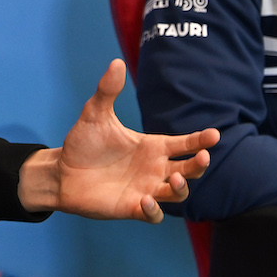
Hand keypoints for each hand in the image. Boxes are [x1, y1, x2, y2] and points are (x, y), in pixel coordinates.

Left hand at [18, 59, 218, 222]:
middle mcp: (154, 169)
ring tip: (176, 178)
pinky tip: (145, 200)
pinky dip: (154, 210)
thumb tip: (117, 62)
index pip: (185, 144)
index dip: (201, 140)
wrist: (62, 171)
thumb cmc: (83, 143)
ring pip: (177, 194)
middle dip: (199, 164)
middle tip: (204, 156)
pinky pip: (153, 214)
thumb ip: (107, 91)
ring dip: (182, 187)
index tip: (214, 135)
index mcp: (152, 147)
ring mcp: (146, 190)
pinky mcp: (132, 207)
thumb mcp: (94, 114)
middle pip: (190, 169)